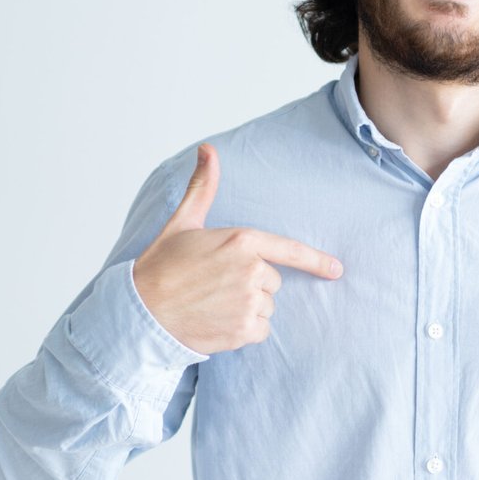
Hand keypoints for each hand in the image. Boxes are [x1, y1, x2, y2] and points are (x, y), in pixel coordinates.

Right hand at [132, 143, 343, 354]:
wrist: (141, 312)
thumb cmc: (161, 266)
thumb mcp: (183, 222)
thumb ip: (203, 186)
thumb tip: (208, 149)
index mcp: (242, 240)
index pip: (290, 250)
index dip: (317, 261)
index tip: (337, 270)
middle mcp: (251, 270)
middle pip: (273, 280)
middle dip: (251, 283)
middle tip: (216, 284)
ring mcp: (250, 301)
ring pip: (267, 306)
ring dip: (248, 308)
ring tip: (214, 303)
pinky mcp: (245, 330)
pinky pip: (261, 330)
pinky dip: (244, 330)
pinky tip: (218, 323)